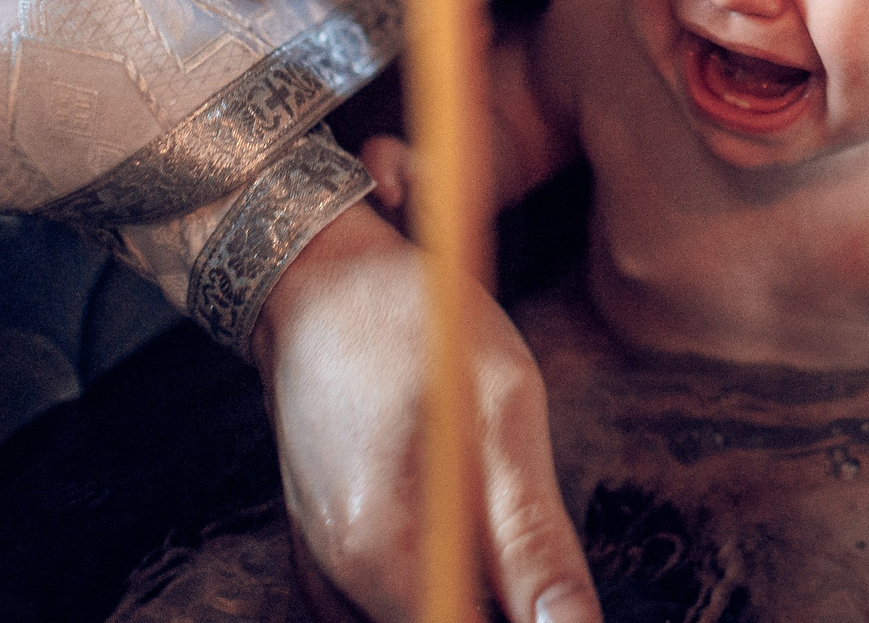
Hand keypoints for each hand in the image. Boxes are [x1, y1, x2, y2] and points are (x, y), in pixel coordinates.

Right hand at [253, 204, 597, 622]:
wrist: (316, 278)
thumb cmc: (414, 325)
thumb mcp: (501, 415)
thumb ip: (534, 541)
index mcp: (379, 560)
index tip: (553, 596)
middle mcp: (335, 583)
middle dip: (500, 600)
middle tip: (523, 526)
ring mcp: (320, 569)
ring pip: (419, 612)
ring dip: (469, 581)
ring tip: (482, 495)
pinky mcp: (319, 550)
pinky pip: (387, 598)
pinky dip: (432, 569)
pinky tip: (450, 505)